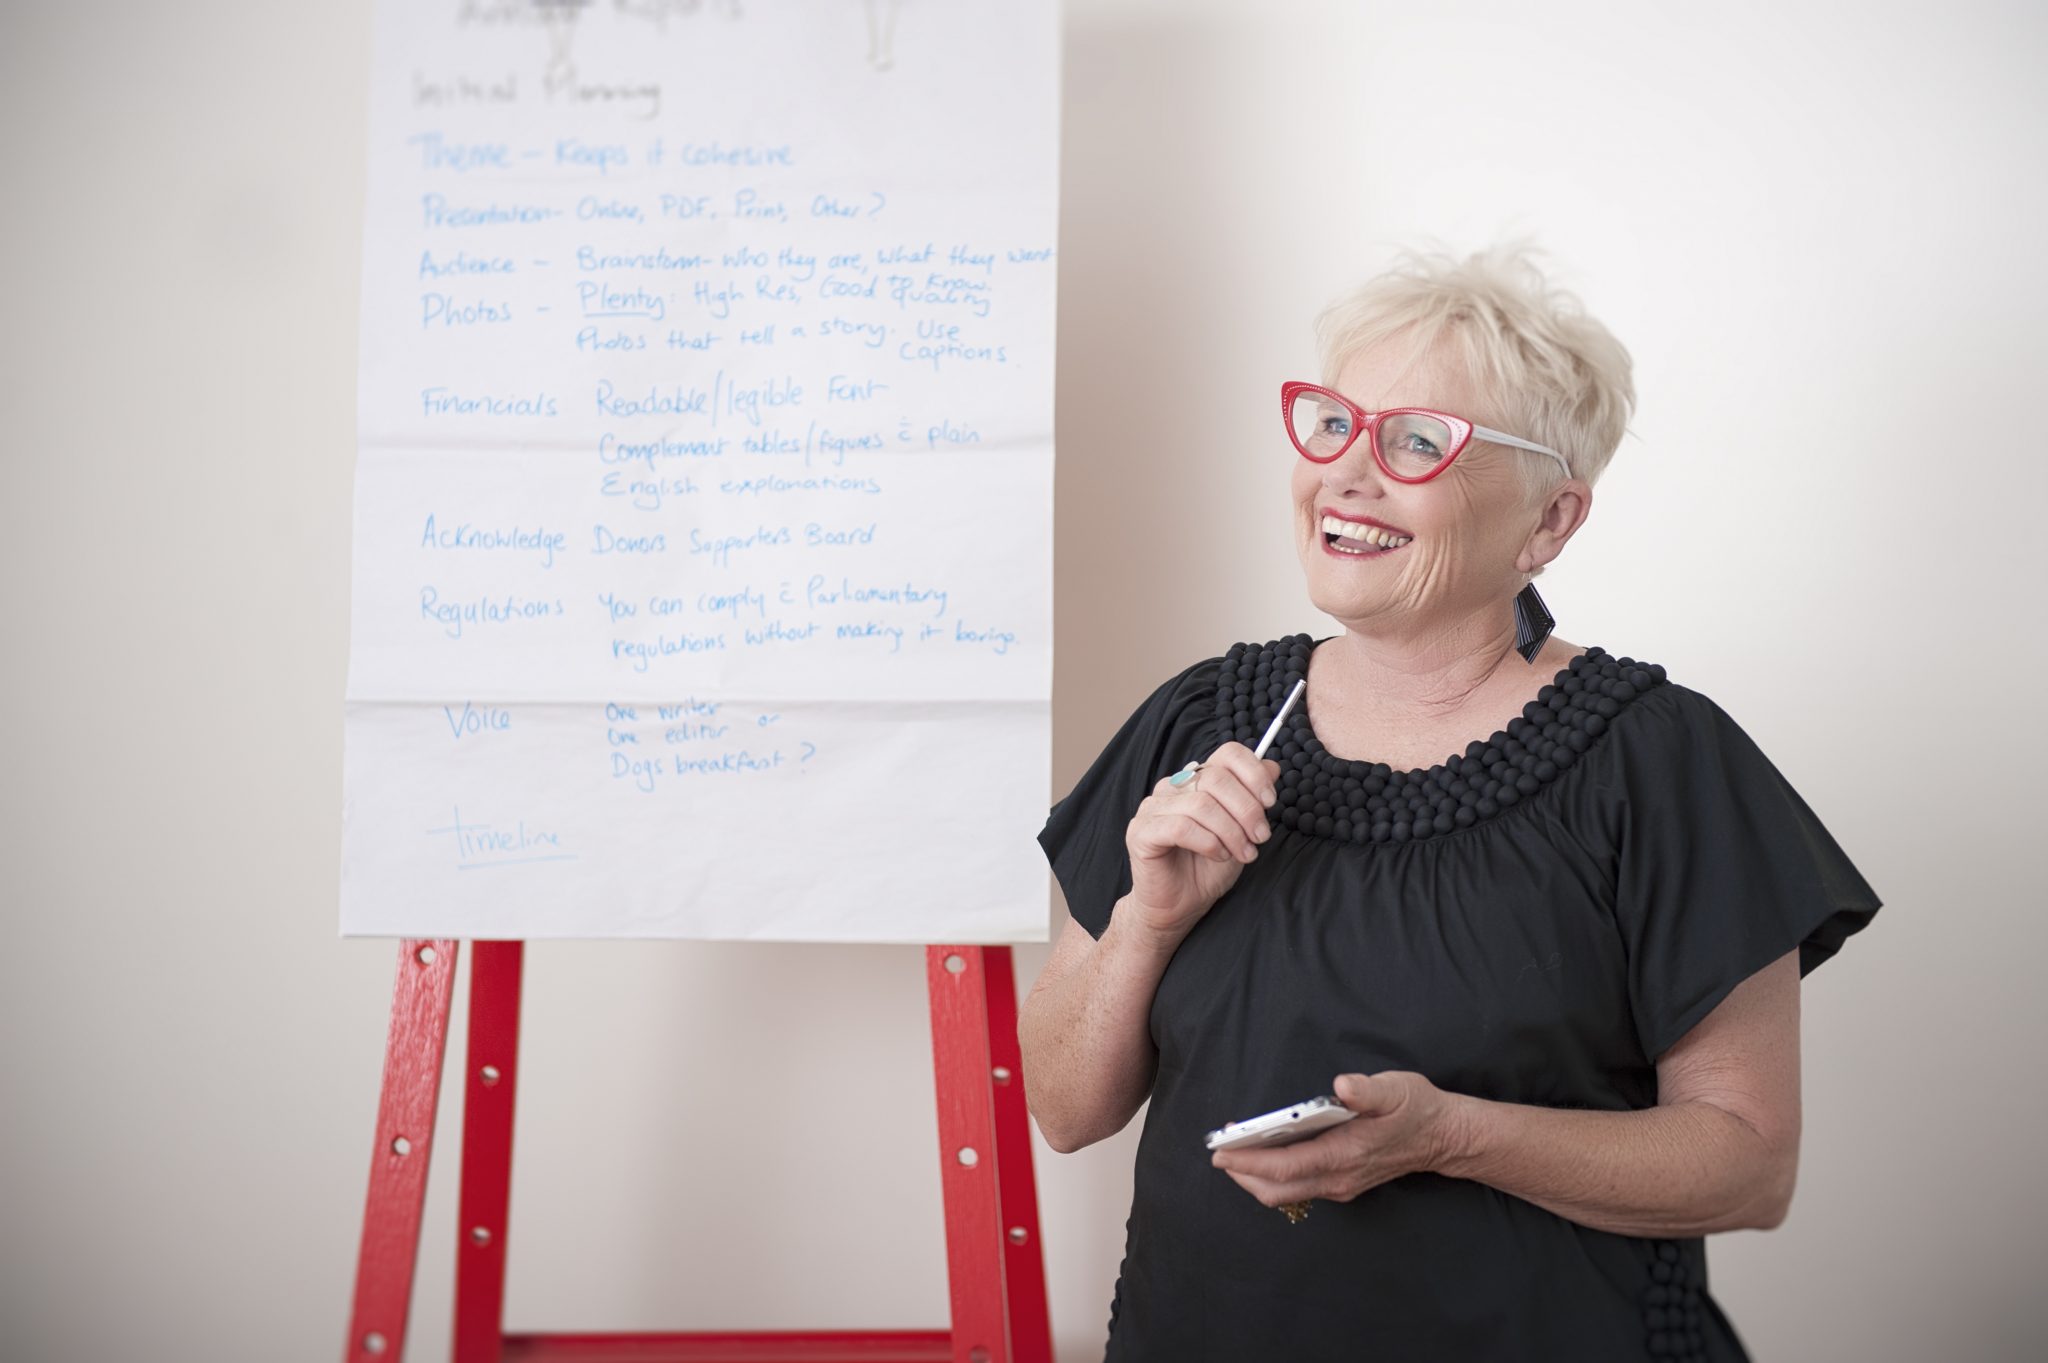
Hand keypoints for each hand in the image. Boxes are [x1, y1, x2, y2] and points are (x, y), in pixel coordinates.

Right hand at [1125, 742, 1280, 940]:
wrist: (1179, 906)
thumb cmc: (1207, 869)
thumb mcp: (1241, 830)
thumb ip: (1253, 798)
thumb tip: (1272, 766)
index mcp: (1197, 780)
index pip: (1227, 752)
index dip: (1253, 773)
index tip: (1270, 802)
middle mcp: (1172, 787)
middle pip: (1216, 777)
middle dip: (1247, 809)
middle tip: (1260, 837)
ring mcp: (1153, 807)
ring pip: (1201, 804)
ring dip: (1231, 831)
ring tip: (1244, 854)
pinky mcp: (1141, 831)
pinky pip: (1181, 827)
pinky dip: (1208, 842)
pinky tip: (1219, 856)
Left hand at [1211, 1072, 1459, 1207]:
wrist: (1443, 1138)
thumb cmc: (1416, 1109)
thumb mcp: (1396, 1089)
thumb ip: (1368, 1090)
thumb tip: (1342, 1086)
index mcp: (1345, 1154)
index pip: (1285, 1166)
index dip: (1248, 1162)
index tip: (1221, 1151)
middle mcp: (1339, 1177)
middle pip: (1277, 1190)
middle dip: (1242, 1175)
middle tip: (1219, 1152)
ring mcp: (1340, 1185)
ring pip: (1286, 1194)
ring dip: (1256, 1179)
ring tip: (1235, 1153)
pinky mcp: (1342, 1184)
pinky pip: (1299, 1189)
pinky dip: (1274, 1178)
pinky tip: (1265, 1156)